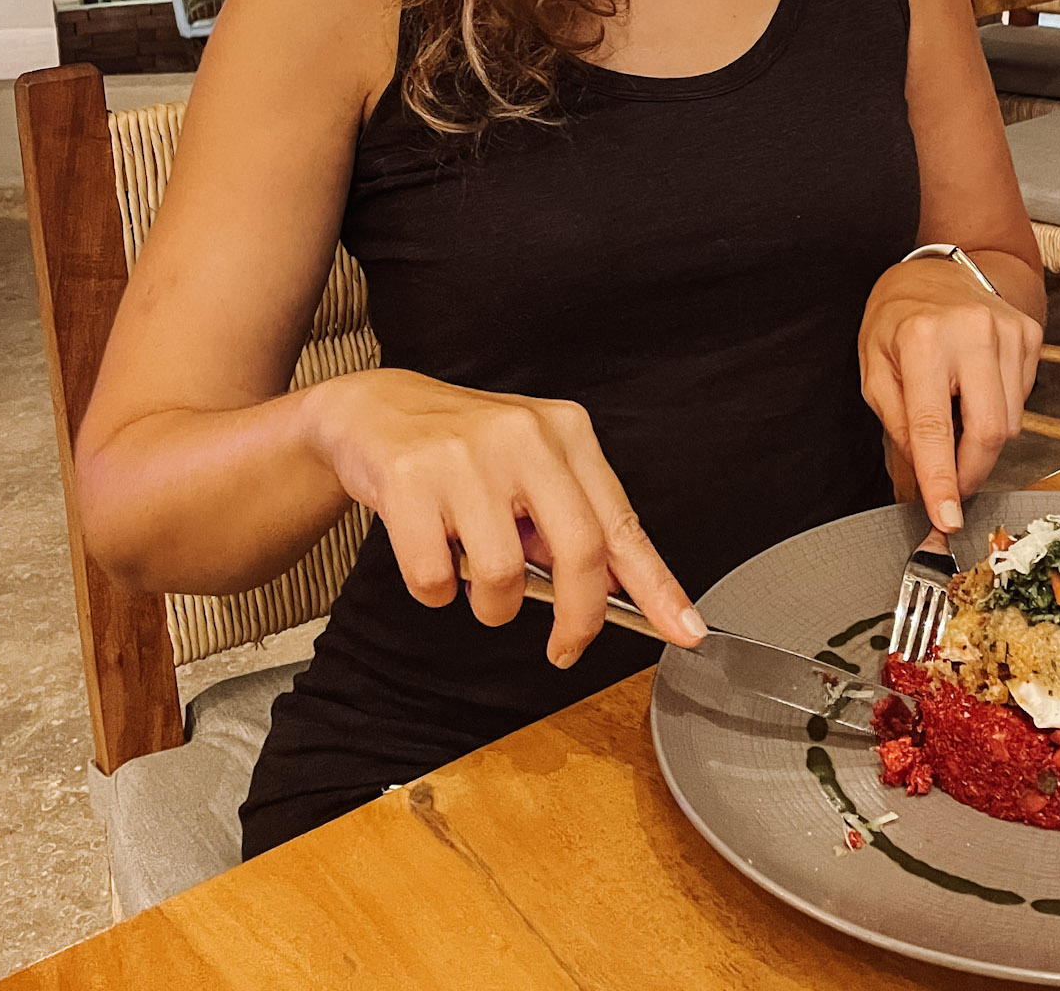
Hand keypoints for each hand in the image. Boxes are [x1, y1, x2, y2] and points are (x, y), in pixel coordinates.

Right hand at [304, 369, 705, 665]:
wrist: (374, 410)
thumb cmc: (461, 449)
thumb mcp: (529, 466)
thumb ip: (568, 521)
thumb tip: (608, 596)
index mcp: (566, 431)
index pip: (622, 522)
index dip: (657, 585)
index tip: (685, 630)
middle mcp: (524, 435)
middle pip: (580, 551)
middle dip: (577, 619)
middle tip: (563, 649)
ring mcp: (467, 455)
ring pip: (503, 576)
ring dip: (490, 605)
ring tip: (474, 580)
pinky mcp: (411, 478)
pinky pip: (436, 578)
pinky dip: (434, 590)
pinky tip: (430, 556)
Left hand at [859, 258, 1043, 534]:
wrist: (938, 269)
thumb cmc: (898, 318)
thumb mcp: (874, 368)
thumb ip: (896, 424)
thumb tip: (922, 478)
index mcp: (922, 340)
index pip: (933, 427)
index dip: (941, 479)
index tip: (946, 518)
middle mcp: (971, 332)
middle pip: (989, 432)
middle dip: (971, 472)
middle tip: (952, 487)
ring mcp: (1008, 331)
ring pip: (1010, 423)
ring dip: (983, 440)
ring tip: (956, 414)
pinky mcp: (1030, 336)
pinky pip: (1022, 401)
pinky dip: (999, 412)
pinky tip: (976, 389)